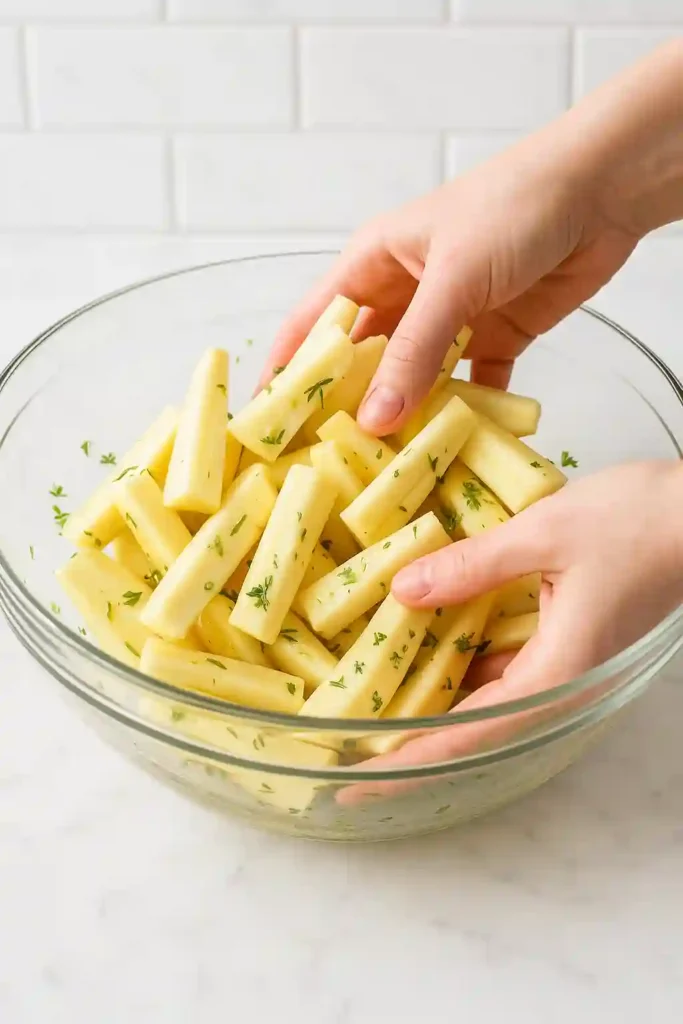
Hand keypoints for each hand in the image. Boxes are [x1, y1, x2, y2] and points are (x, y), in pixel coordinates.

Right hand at [266, 41, 682, 437]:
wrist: (605, 188)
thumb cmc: (514, 206)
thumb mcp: (453, 278)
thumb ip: (415, 350)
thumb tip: (374, 420)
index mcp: (375, 263)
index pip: (316, 323)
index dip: (289, 371)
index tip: (270, 423)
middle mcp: (406, 293)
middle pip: (364, 360)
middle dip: (350, 405)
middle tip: (332, 461)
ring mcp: (452, 318)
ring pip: (417, 379)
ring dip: (408, 416)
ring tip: (389, 468)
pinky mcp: (497, 337)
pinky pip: (473, 386)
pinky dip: (468, 414)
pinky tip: (457, 448)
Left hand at [339, 461, 682, 802]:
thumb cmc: (641, 522)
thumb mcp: (544, 533)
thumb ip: (472, 565)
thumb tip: (405, 590)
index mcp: (557, 674)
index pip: (468, 735)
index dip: (409, 762)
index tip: (357, 783)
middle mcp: (560, 684)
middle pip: (471, 731)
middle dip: (409, 745)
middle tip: (346, 753)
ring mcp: (565, 665)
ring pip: (485, 700)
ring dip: (431, 707)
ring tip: (371, 707)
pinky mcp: (566, 641)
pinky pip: (503, 668)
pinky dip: (460, 666)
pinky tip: (423, 647)